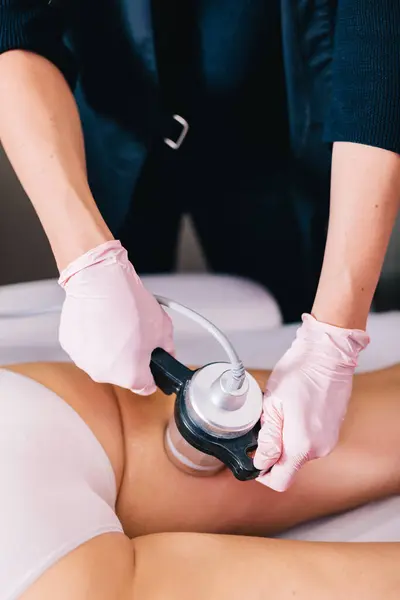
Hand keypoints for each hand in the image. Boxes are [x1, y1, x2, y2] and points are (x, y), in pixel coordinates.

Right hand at [58, 240, 173, 393]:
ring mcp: (83, 361)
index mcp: (130, 375)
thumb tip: (166, 354)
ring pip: (103, 361)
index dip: (152, 371)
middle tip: (134, 334)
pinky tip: (100, 321)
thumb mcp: (163, 327)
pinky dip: (93, 339)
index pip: (145, 386)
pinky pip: (87, 348)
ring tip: (116, 324)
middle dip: (131, 358)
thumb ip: (167, 349)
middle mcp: (104, 374)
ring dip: (110, 349)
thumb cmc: (128, 302)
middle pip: (123, 373)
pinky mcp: (70, 346)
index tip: (151, 360)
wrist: (99, 280)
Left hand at [254, 314, 368, 490]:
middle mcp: (319, 449)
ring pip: (299, 453)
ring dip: (286, 438)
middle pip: (288, 466)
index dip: (262, 473)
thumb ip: (267, 438)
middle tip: (267, 422)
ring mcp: (328, 441)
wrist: (327, 355)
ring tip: (282, 411)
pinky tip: (295, 409)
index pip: (280, 481)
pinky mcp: (332, 431)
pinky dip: (299, 431)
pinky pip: (310, 441)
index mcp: (302, 445)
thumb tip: (261, 462)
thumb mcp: (272, 404)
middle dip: (273, 450)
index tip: (254, 459)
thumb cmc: (300, 372)